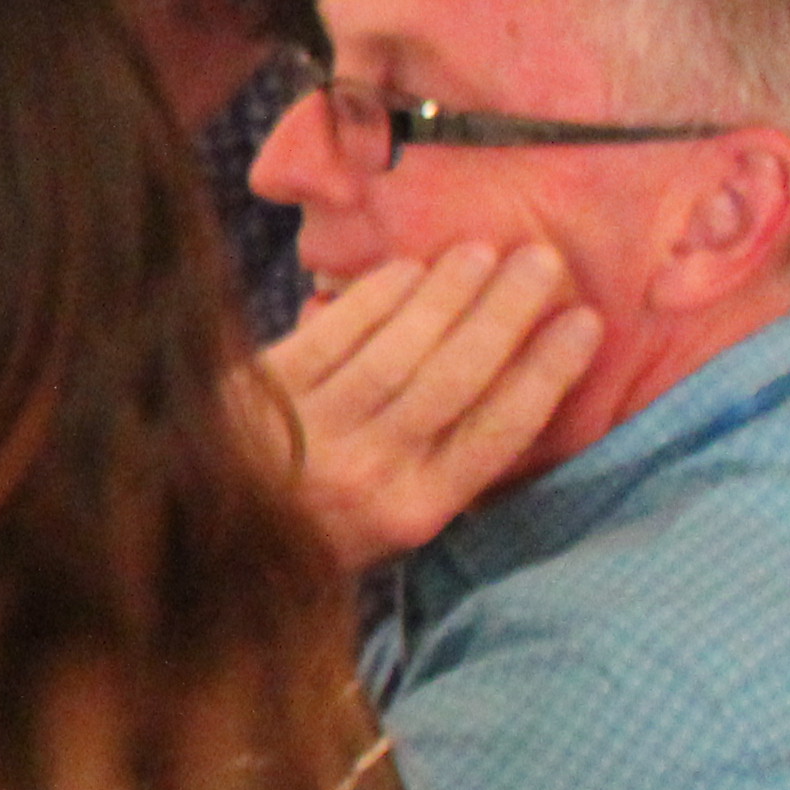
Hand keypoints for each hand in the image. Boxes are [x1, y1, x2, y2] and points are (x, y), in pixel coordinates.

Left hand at [258, 240, 602, 569]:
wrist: (205, 537)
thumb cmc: (318, 523)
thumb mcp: (392, 516)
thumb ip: (446, 462)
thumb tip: (517, 377)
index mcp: (415, 509)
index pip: (500, 431)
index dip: (548, 370)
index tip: (584, 320)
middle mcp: (370, 472)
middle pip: (457, 377)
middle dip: (507, 311)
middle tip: (542, 259)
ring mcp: (314, 430)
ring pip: (398, 350)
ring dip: (448, 293)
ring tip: (482, 251)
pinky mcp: (261, 393)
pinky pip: (332, 334)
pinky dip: (376, 297)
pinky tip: (409, 268)